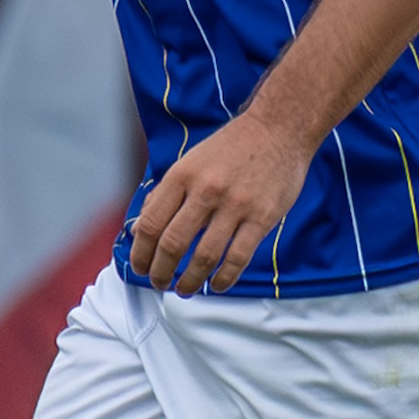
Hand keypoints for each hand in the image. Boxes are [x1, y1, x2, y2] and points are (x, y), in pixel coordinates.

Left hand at [128, 107, 312, 296]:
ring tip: (184, 289)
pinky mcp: (262, 217)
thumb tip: (141, 229)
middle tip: (159, 283)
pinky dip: (224, 278)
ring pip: (204, 256)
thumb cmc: (230, 149)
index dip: (141, 252)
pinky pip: (238, 257)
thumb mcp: (190, 162)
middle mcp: (206, 190)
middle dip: (161, 271)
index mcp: (182, 175)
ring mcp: (235, 205)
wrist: (278, 129)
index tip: (141, 267)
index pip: (151, 223)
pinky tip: (216, 285)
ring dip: (190, 280)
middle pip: (173, 243)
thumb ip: (166, 194)